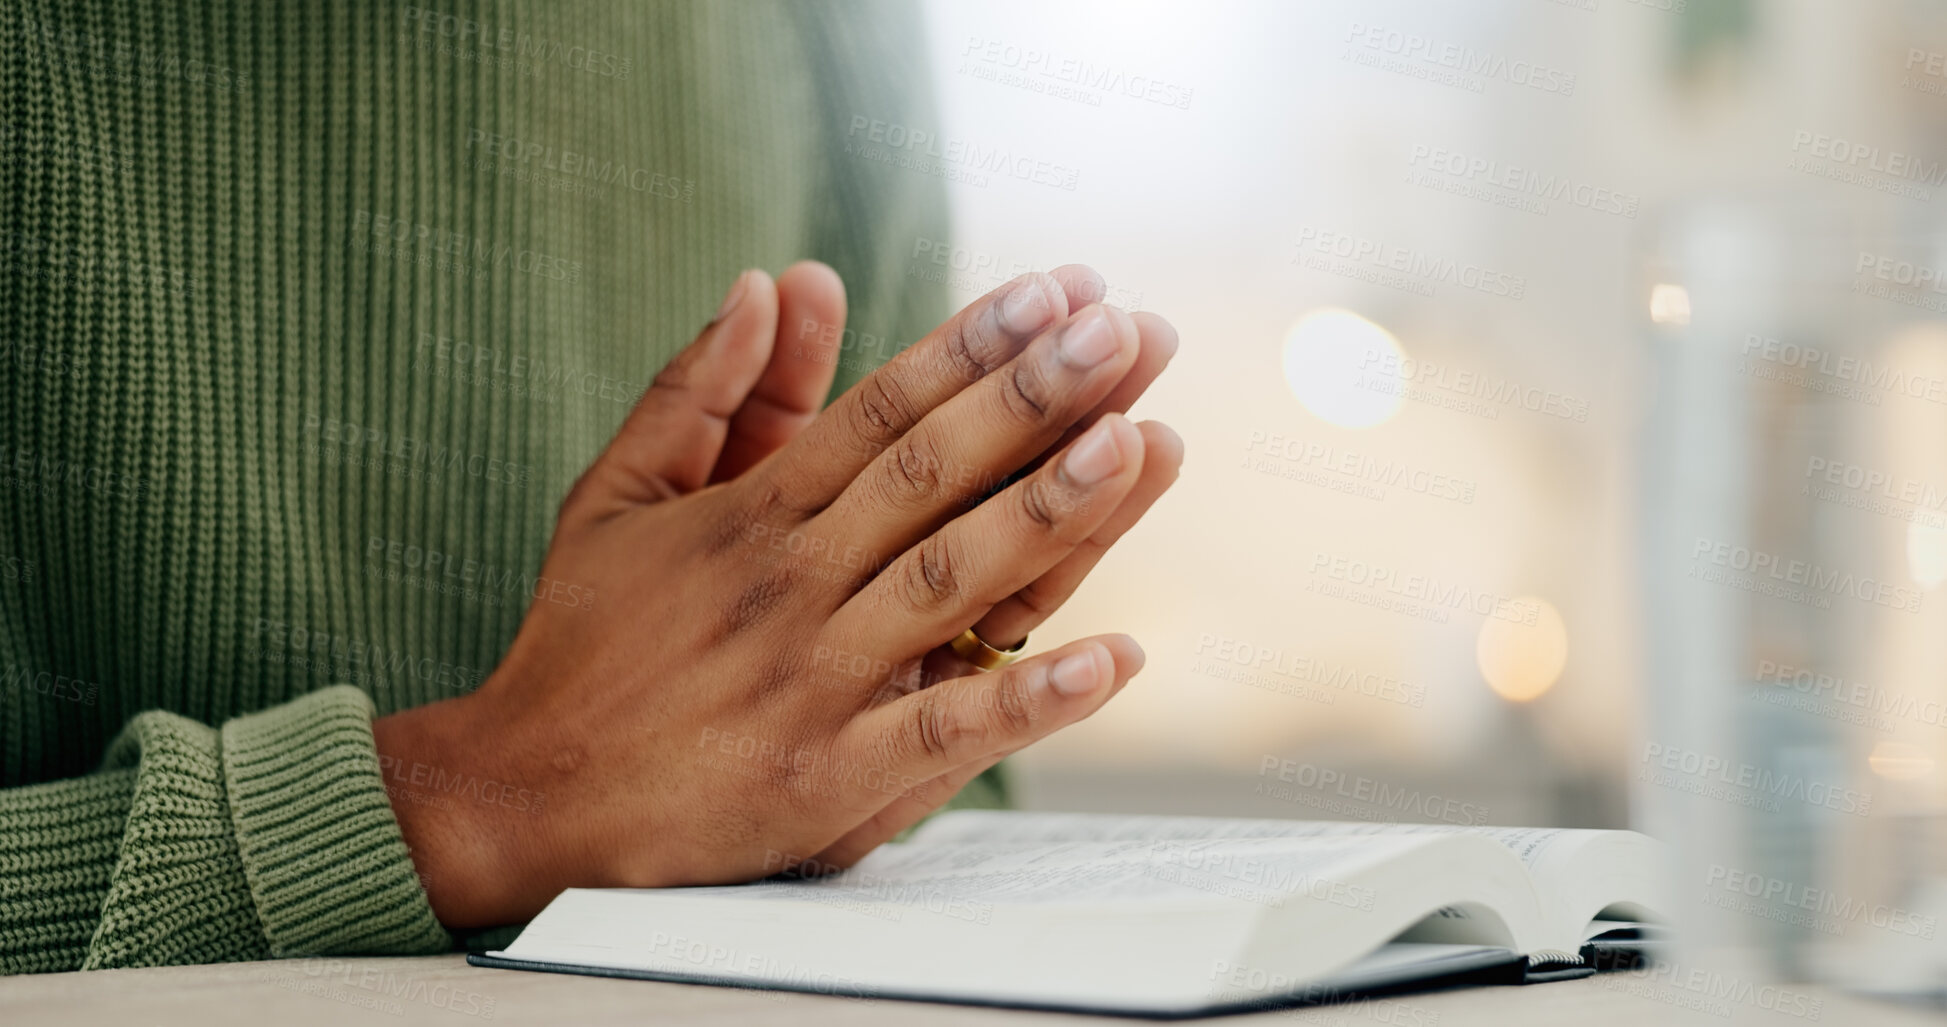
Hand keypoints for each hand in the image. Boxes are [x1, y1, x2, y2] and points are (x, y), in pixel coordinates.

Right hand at [374, 263, 1182, 927]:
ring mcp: (810, 682)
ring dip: (1048, 512)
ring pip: (946, 583)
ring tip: (1139, 443)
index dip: (973, 346)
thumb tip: (771, 282)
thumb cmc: (581, 643)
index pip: (879, 411)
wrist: (520, 799)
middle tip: (1125, 329)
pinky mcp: (824, 780)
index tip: (1057, 291)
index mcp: (748, 518)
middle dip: (1034, 396)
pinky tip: (1115, 660)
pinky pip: (941, 736)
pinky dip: (1028, 701)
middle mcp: (788, 586)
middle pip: (929, 476)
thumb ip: (699, 390)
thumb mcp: (620, 496)